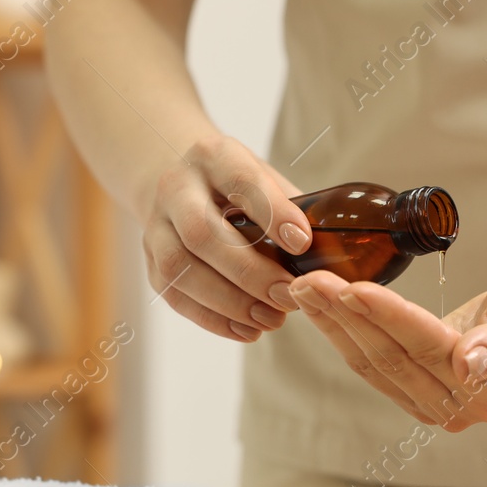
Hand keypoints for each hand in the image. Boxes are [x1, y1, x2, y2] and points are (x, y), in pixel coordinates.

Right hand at [143, 134, 312, 341]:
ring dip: (230, 302)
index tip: (303, 243)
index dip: (271, 212)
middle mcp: (176, 188)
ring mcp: (156, 227)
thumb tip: (336, 254)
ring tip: (272, 320)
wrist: (179, 182)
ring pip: (181, 269)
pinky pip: (175, 296)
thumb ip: (295, 209)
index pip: (239, 181)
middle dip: (249, 271)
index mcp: (212, 157)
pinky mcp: (151, 263)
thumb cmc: (239, 186)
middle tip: (288, 296)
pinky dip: (213, 319)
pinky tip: (247, 330)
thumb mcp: (266, 179)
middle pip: (202, 233)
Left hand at [287, 267, 486, 429]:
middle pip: (393, 360)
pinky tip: (322, 309)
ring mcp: (437, 404)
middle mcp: (461, 408)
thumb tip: (470, 364)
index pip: (429, 350)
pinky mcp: (419, 391)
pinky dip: (345, 334)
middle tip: (311, 280)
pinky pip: (374, 363)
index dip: (390, 318)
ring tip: (305, 289)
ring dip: (336, 326)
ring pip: (374, 364)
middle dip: (349, 318)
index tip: (354, 286)